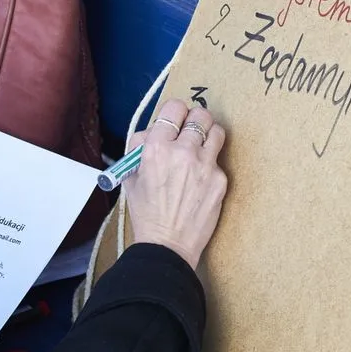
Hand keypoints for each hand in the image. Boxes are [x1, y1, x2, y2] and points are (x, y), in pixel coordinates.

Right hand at [125, 98, 227, 270]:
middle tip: (191, 131)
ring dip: (209, 135)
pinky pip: (218, 160)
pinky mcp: (219, 179)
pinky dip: (210, 165)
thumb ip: (141, 148)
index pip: (174, 107)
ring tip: (202, 147)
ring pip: (216, 131)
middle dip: (195, 120)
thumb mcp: (131, 176)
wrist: (167, 244)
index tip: (176, 119)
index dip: (175, 112)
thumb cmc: (146, 213)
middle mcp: (183, 151)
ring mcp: (205, 165)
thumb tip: (153, 132)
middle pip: (200, 114)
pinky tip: (201, 180)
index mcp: (156, 147)